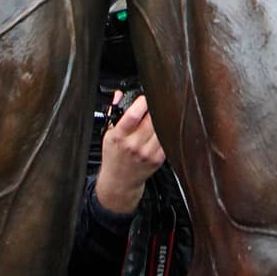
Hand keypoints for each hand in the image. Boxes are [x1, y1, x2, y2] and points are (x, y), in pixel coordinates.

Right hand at [95, 92, 165, 213]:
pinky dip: (168, 130)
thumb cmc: (114, 156)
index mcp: (118, 137)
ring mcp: (147, 153)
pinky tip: (165, 126)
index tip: (145, 97)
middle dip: (155, 108)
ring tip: (162, 112)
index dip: (142, 102)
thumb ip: (114, 113)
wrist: (119, 182)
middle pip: (152, 120)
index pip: (133, 115)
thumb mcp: (108, 134)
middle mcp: (133, 145)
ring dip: (164, 118)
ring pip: (162, 128)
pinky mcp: (158, 159)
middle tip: (157, 102)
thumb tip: (119, 94)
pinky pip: (168, 139)